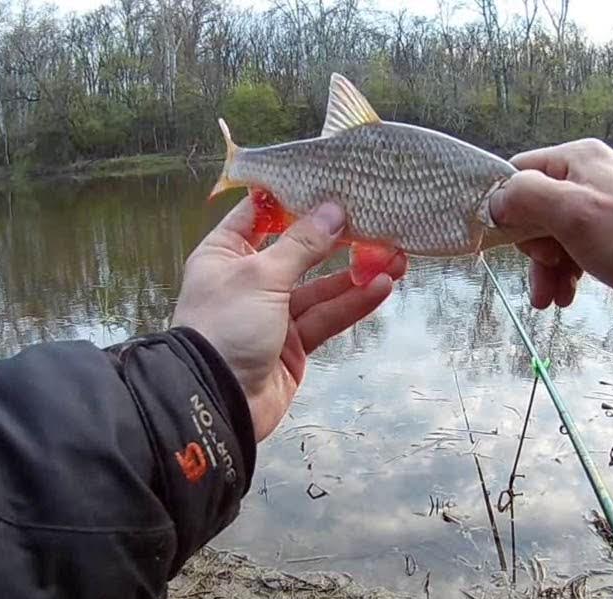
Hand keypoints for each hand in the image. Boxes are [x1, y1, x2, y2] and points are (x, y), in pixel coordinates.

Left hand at [171, 199, 405, 440]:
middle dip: (337, 239)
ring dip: (356, 274)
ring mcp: (272, 313)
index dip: (294, 197)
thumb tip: (334, 210)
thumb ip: (302, 244)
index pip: (260, 213)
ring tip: (396, 257)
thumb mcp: (262, 276)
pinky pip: (326, 317)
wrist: (216, 403)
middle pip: (299, 250)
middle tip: (376, 220)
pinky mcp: (292, 344)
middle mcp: (248, 279)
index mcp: (225, 253)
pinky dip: (352, 304)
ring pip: (320, 287)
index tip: (331, 181)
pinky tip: (382, 287)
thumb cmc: (225, 327)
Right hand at [489, 139, 612, 305]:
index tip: (513, 241)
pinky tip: (565, 295)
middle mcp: (587, 174)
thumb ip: (524, 197)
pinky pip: (574, 247)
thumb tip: (494, 202)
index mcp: (576, 157)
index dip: (508, 208)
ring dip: (546, 268)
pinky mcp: (611, 231)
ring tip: (549, 299)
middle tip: (546, 267)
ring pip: (553, 234)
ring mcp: (600, 203)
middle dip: (533, 249)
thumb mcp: (568, 211)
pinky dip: (566, 271)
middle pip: (535, 209)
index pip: (519, 173)